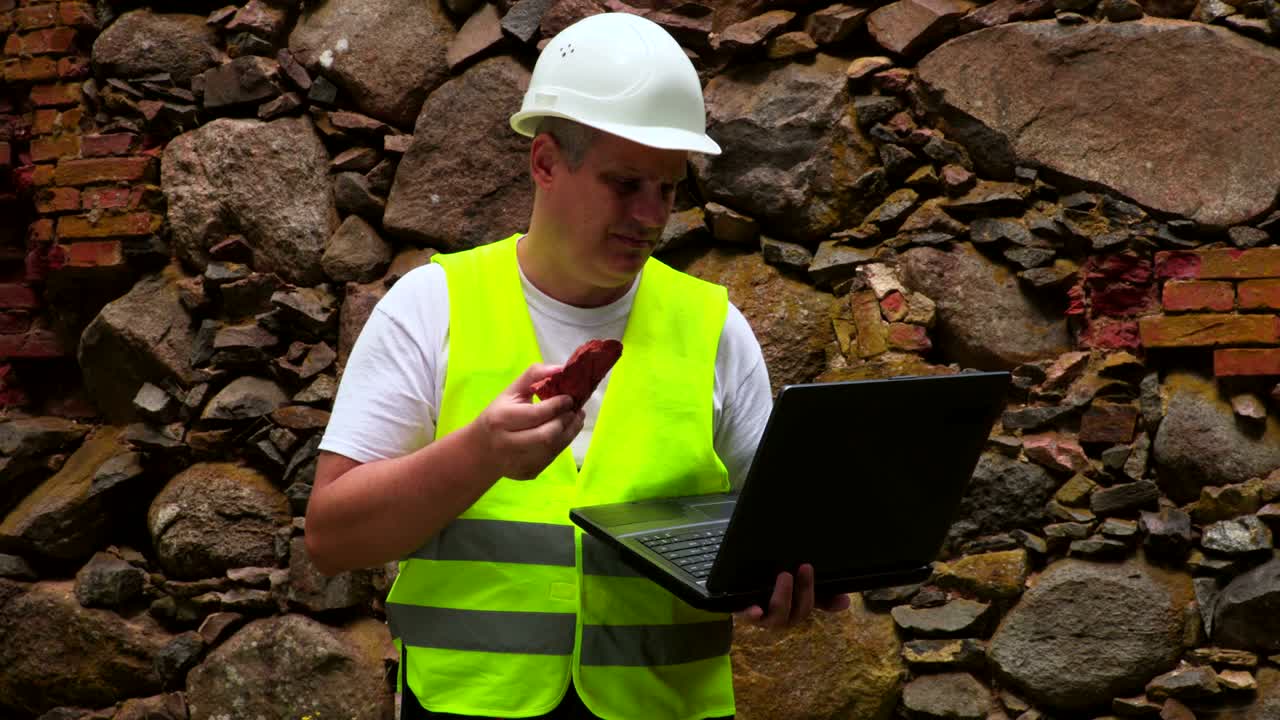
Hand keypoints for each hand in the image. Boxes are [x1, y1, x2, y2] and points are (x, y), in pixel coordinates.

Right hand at [473, 363, 585, 479]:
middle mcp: (508, 444)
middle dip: (566, 421)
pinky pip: (552, 458)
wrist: (482, 450)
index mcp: (501, 420)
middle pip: (547, 435)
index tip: (570, 398)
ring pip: (553, 449)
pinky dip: (562, 444)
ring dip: (570, 433)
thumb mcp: (510, 392)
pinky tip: (564, 432)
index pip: (536, 414)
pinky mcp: (528, 473)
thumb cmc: (498, 415)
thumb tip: (561, 368)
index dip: (557, 405)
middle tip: (577, 410)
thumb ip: (534, 375)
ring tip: (576, 419)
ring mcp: (518, 462)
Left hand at [734, 564, 851, 629]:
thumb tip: (846, 601)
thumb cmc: (773, 591)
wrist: (738, 590)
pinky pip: (748, 618)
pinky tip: (755, 609)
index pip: (811, 606)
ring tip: (784, 577)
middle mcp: (781, 618)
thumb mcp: (797, 590)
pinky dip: (753, 615)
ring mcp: (763, 617)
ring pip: (777, 616)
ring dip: (783, 598)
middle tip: (804, 567)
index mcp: (794, 611)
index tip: (820, 575)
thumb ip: (821, 595)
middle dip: (804, 591)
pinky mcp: (743, 613)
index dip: (822, 597)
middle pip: (798, 612)